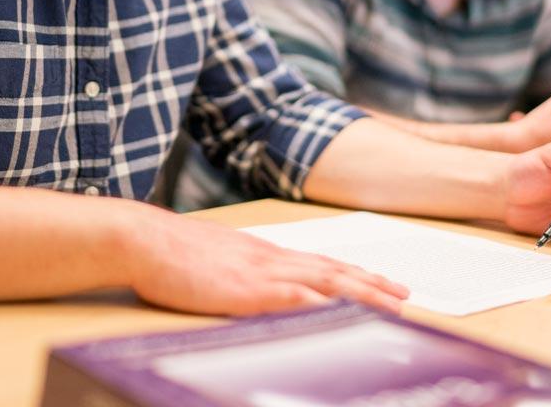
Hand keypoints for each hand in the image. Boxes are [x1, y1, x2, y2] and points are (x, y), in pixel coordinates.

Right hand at [123, 206, 408, 315]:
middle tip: (406, 296)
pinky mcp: (244, 290)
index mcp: (267, 254)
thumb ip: (246, 269)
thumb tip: (265, 284)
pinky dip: (319, 304)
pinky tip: (339, 312)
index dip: (359, 273)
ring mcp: (261, 274)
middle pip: (335, 271)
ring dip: (362, 294)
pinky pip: (290, 298)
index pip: (324, 263)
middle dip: (373, 285)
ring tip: (391, 306)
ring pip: (324, 282)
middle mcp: (272, 260)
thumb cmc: (173, 252)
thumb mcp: (220, 259)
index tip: (386, 282)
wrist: (144, 239)